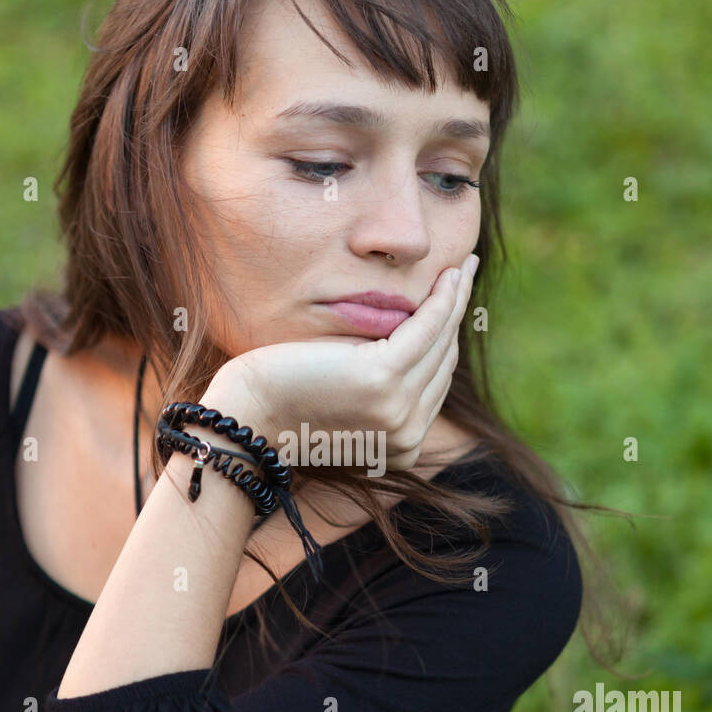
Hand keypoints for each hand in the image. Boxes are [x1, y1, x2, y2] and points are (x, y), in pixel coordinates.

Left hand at [209, 253, 478, 472]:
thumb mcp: (342, 396)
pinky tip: (448, 274)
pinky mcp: (382, 379)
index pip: (435, 381)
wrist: (246, 415)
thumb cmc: (282, 400)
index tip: (452, 300)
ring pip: (440, 341)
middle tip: (465, 273)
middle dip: (457, 312)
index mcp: (402, 446)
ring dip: (457, 297)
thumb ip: (377, 382)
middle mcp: (408, 435)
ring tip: (464, 266)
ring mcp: (397, 410)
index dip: (445, 337)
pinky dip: (442, 298)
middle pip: (443, 360)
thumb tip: (404, 342)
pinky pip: (425, 329)